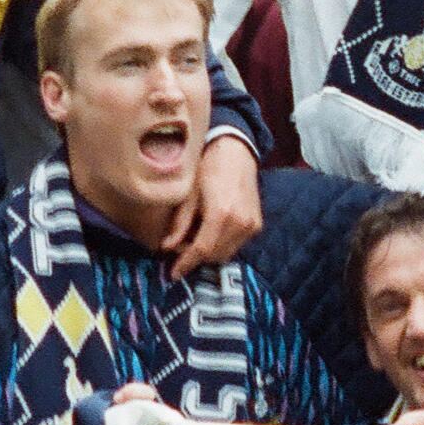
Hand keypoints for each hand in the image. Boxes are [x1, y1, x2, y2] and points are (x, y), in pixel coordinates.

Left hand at [167, 134, 261, 277]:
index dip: (185, 264)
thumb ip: (179, 223)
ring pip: (226, 254)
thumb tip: (166, 247)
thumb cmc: (208, 166)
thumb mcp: (188, 193)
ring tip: (192, 239)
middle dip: (195, 258)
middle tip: (178, 249)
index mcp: (221, 213)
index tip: (172, 273)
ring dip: (208, 253)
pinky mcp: (256, 224)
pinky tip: (208, 233)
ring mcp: (251, 225)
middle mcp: (241, 222)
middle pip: (214, 256)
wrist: (236, 151)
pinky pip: (236, 245)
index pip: (201, 250)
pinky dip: (220, 245)